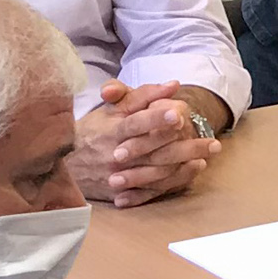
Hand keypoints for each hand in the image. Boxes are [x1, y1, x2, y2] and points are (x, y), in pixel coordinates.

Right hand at [71, 81, 219, 208]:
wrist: (65, 166)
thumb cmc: (92, 132)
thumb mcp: (111, 109)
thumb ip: (141, 96)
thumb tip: (172, 85)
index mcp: (111, 131)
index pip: (135, 124)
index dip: (156, 119)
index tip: (178, 113)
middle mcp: (115, 155)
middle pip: (153, 150)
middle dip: (184, 145)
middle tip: (212, 140)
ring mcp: (119, 177)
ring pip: (157, 172)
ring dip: (186, 163)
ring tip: (209, 153)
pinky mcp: (122, 193)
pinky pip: (152, 189)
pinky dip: (175, 180)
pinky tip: (194, 169)